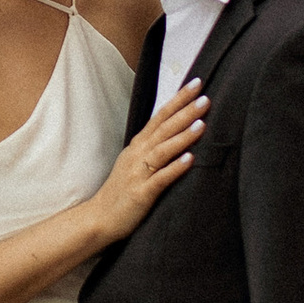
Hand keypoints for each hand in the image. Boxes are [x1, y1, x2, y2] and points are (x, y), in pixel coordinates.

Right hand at [88, 80, 208, 243]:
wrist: (98, 218)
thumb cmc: (121, 191)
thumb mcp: (135, 163)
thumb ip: (153, 147)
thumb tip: (175, 131)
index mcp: (138, 146)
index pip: (160, 117)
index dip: (178, 100)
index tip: (196, 84)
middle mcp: (138, 155)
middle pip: (164, 128)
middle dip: (184, 112)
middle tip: (205, 97)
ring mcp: (139, 173)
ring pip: (163, 150)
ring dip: (182, 136)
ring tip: (201, 123)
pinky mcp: (141, 193)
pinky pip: (160, 178)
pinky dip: (175, 168)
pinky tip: (189, 159)